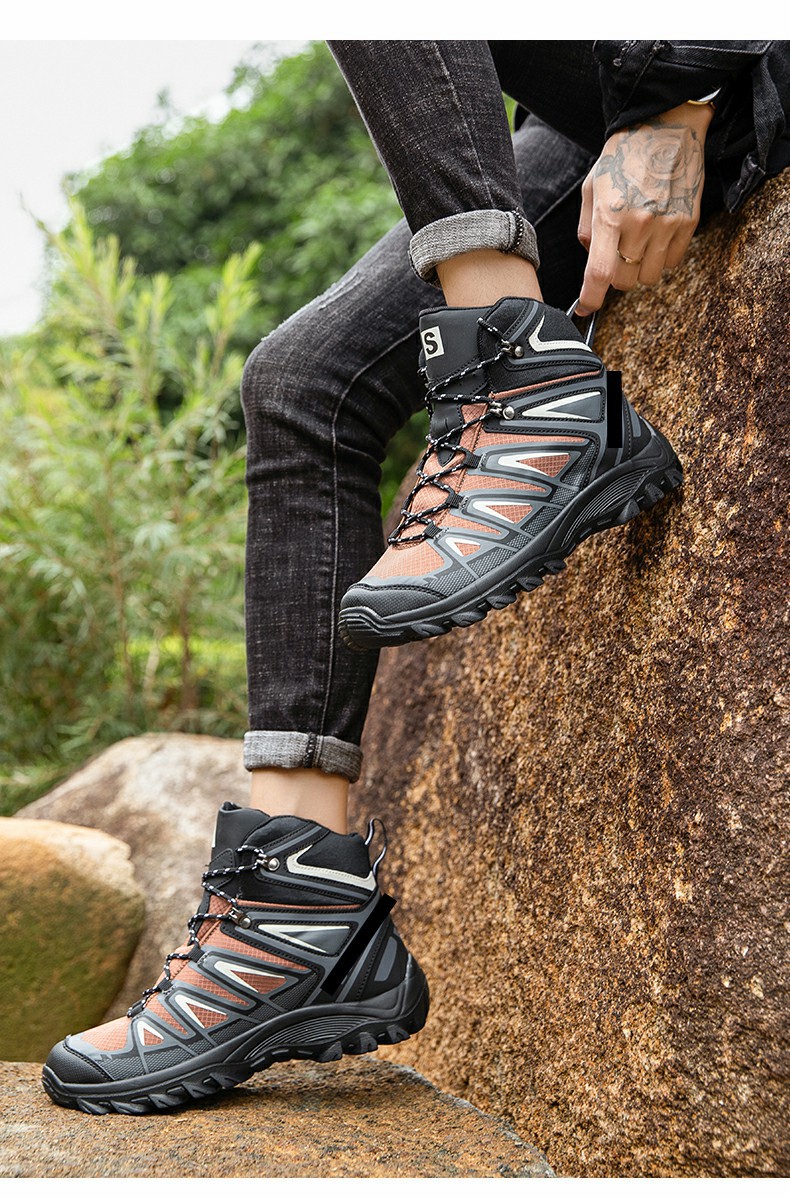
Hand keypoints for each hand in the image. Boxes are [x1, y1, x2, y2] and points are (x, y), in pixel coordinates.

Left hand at [576, 102, 711, 314]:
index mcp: (610, 214)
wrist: (666, 126)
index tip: (585, 308)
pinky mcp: (688, 223)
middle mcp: (640, 223)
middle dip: (615, 276)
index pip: (600, 273)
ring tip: (637, 241)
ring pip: (648, 277)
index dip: (591, 298)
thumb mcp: (592, 188)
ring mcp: (667, 225)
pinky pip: (671, 263)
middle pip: (624, 281)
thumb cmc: (624, 156)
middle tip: (616, 254)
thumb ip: (587, 229)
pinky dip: (660, 258)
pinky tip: (656, 235)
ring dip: (638, 269)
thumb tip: (592, 262)